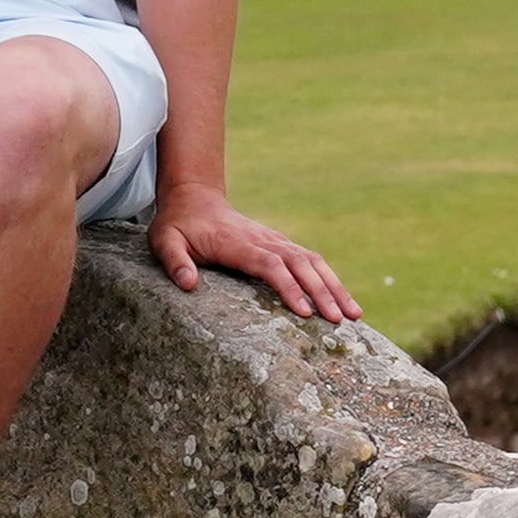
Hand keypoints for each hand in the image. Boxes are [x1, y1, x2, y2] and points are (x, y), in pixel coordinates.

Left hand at [150, 179, 356, 321]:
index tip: (304, 311)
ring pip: (312, 261)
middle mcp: (262, 240)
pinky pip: (310, 261)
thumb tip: (187, 284)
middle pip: (300, 264)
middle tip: (340, 320)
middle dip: (322, 292)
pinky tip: (342, 300)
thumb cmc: (178, 224)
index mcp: (237, 243)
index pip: (269, 265)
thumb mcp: (164, 241)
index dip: (288, 287)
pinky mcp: (280, 245)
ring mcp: (274, 241)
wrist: (194, 198)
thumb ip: (174, 260)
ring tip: (353, 314)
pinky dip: (329, 279)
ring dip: (334, 286)